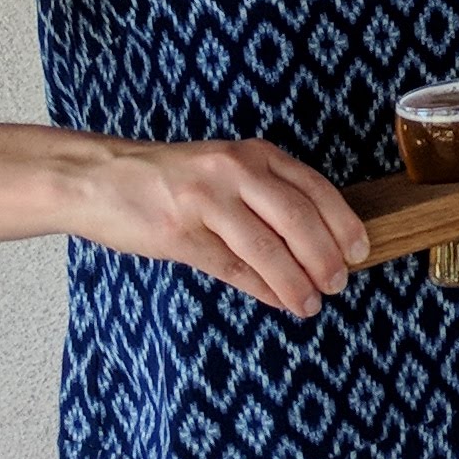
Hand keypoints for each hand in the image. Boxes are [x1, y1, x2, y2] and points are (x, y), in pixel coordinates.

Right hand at [67, 138, 369, 315]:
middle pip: (298, 220)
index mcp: (253, 154)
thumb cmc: (169, 178)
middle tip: (338, 284)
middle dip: (325, 258)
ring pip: (268, 250)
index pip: (315, 189)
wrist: (98, 178)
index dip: (342, 224)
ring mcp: (205, 203)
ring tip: (311, 303)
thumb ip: (267, 193)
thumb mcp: (225, 169)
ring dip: (296, 282)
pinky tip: (278, 301)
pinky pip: (233, 268)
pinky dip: (262, 289)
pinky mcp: (179, 235)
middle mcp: (234, 172)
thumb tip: (318, 239)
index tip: (359, 251)